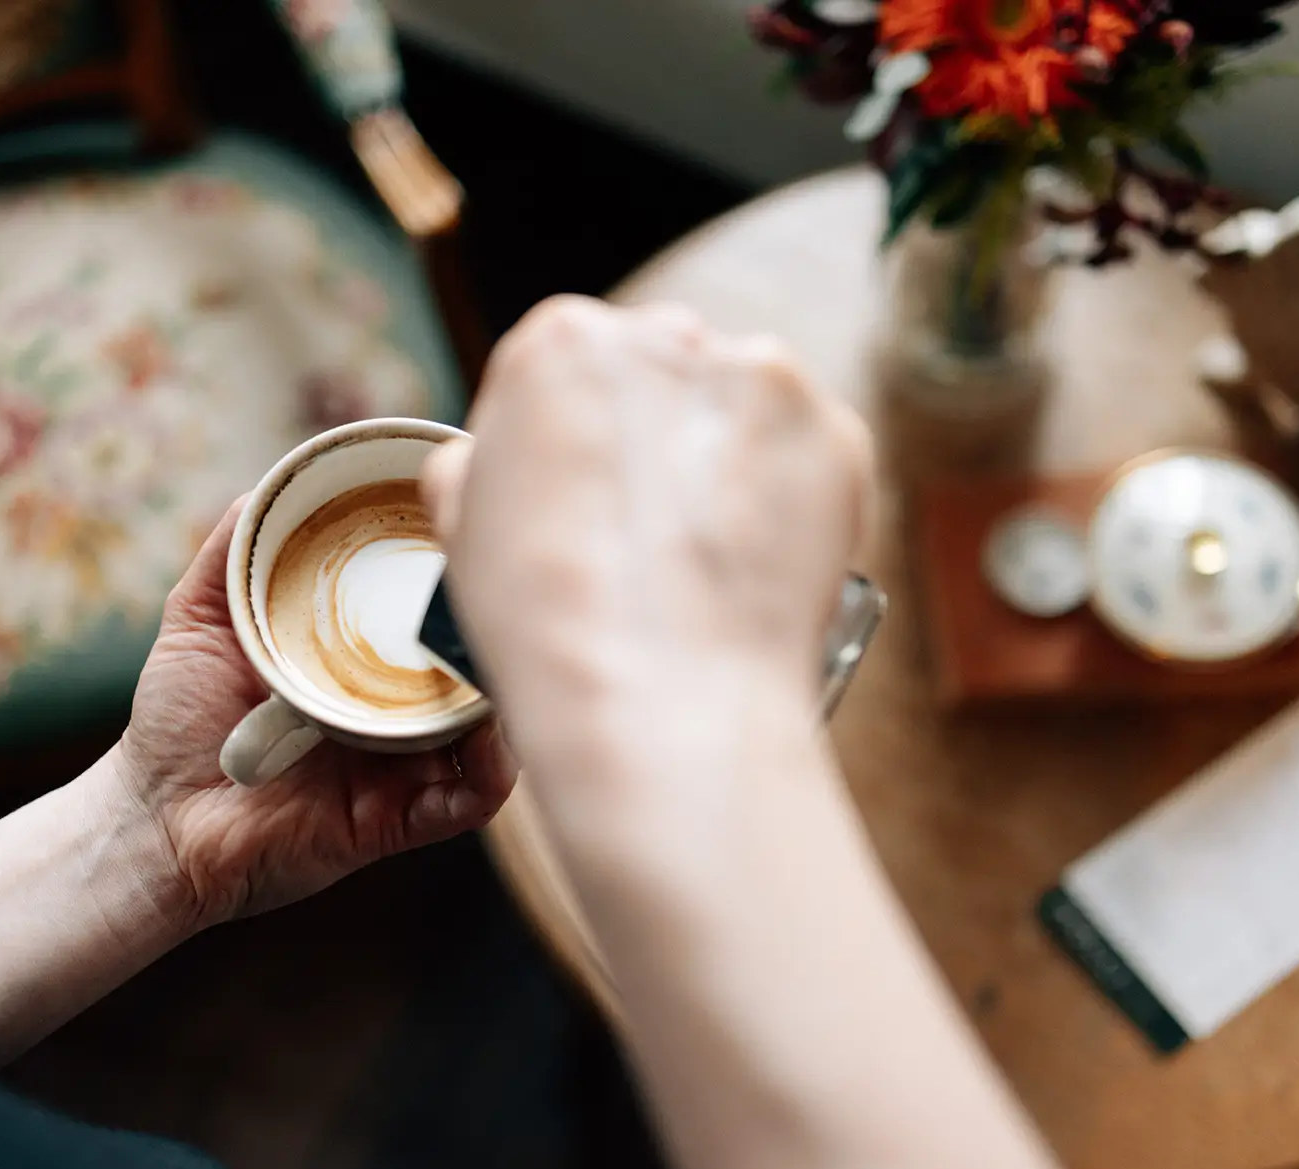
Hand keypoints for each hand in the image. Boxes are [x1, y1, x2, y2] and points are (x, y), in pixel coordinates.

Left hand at [115, 498, 516, 929]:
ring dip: (505, 692)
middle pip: (469, 666)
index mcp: (359, 663)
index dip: (456, 579)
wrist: (153, 817)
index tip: (474, 534)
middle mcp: (391, 711)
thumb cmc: (178, 719)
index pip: (425, 615)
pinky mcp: (398, 819)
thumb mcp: (200, 617)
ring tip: (503, 653)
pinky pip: (468, 798)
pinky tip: (487, 737)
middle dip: (495, 629)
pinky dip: (490, 770)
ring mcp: (402, 766)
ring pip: (487, 728)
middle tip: (505, 587)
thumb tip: (269, 483)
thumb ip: (234, 552)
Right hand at [419, 297, 873, 787]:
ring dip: (730, 463)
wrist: (660, 700)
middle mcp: (669, 337)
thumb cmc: (549, 622)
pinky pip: (807, 461)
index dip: (576, 441)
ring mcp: (765, 382)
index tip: (586, 496)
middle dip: (658, 439)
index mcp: (563, 342)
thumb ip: (475, 465)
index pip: (571, 370)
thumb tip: (487, 461)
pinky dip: (791, 505)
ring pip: (743, 412)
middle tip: (650, 533)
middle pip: (664, 376)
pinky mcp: (837, 439)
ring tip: (706, 560)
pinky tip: (754, 567)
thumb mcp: (462, 530)